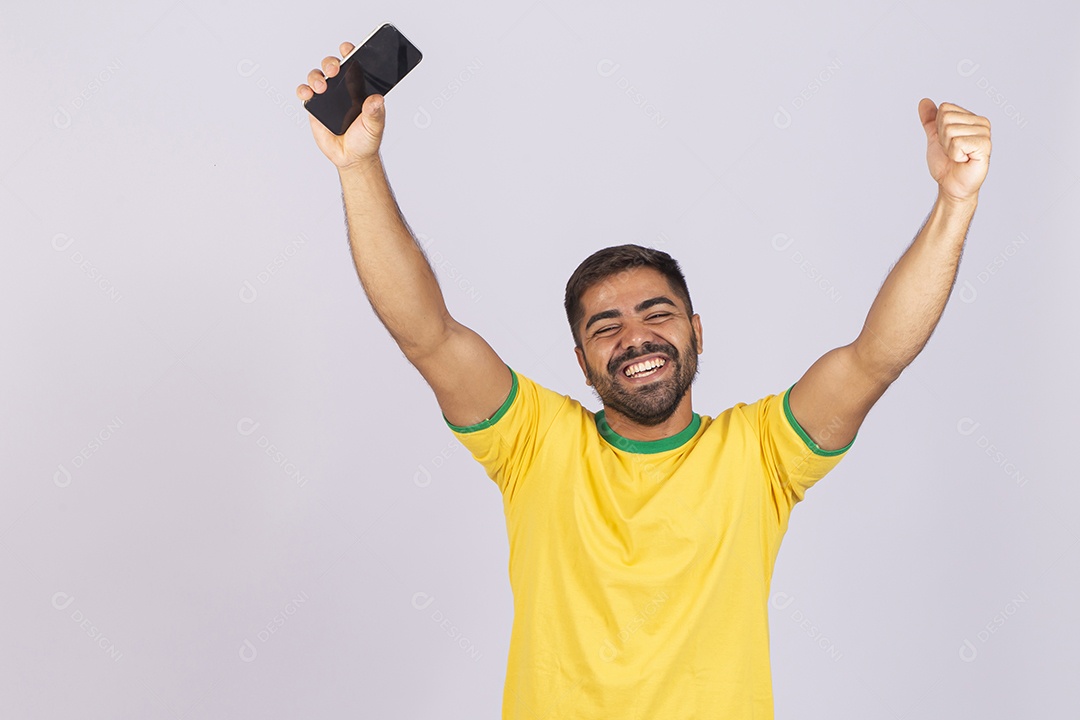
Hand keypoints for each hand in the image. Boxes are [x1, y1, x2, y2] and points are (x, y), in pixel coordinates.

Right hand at [296, 42, 385, 169]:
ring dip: (316, 77)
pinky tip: (308, 94)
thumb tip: (377, 99)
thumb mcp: (375, 126)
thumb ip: (375, 112)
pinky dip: (303, 90)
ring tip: (321, 87)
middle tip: (334, 70)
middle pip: (332, 66)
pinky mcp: (315, 108)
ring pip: (316, 76)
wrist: (352, 158)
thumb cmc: (366, 140)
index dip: (349, 52)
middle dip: (330, 62)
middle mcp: (341, 88)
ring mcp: (327, 97)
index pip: (353, 64)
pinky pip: (305, 93)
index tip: (347, 49)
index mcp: (358, 87)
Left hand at [918, 99, 990, 203]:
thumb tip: (924, 101)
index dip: (938, 129)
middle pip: (946, 118)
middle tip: (953, 152)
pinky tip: (965, 160)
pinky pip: (957, 143)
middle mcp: (981, 122)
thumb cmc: (946, 164)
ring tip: (959, 157)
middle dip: (943, 139)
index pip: (944, 109)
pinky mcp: (985, 145)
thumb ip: (930, 120)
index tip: (947, 143)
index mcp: (970, 117)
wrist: (951, 185)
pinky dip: (955, 155)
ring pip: (950, 131)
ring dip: (949, 149)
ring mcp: (984, 133)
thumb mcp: (935, 138)